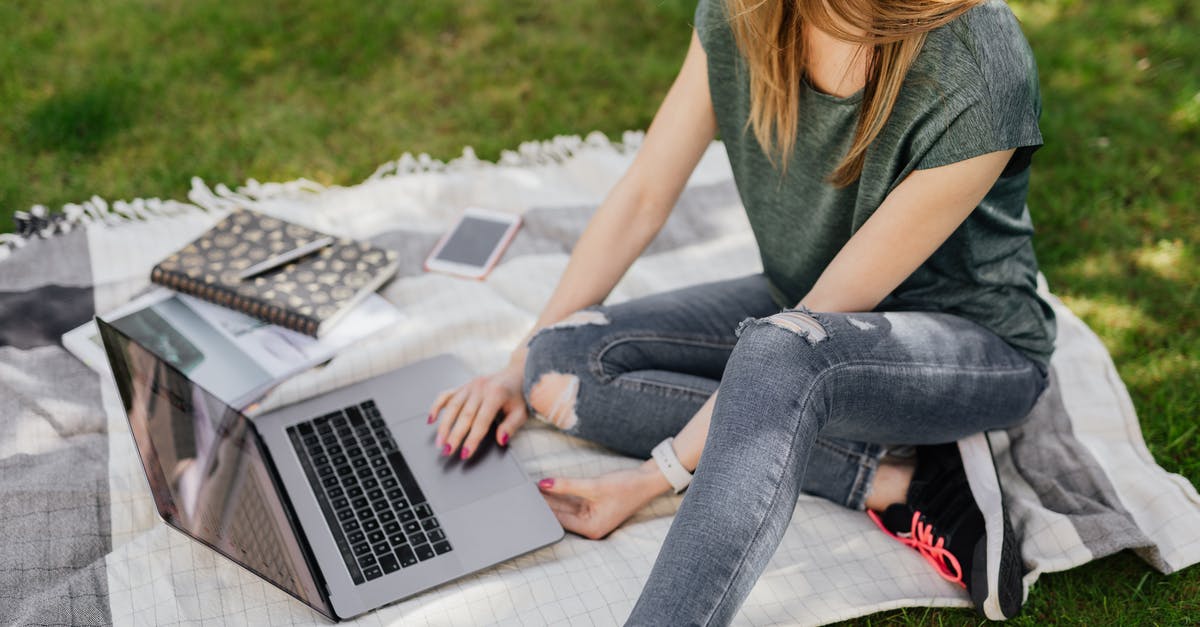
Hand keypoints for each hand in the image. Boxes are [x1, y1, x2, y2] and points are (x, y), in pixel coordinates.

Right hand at [428, 364, 527, 459]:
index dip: (472, 438)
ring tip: (439, 442)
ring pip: (452, 406)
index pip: (481, 421)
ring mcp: (469, 386)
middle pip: (464, 415)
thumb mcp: (521, 411)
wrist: (516, 373)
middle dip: (454, 435)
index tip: (465, 453)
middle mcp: (480, 388)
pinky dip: (436, 406)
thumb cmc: (519, 395)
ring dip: (444, 425)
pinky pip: (446, 395)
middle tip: (448, 451)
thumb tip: (500, 440)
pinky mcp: (463, 386)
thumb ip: (511, 426)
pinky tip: (431, 419)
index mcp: (496, 393)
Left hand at [537, 460, 672, 539]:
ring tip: (531, 487)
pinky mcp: (593, 504)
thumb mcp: (594, 485)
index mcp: (591, 529)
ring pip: (565, 506)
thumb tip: (543, 484)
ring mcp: (591, 515)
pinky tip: (547, 485)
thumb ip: (567, 485)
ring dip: (551, 496)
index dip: (542, 508)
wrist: (649, 479)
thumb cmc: (628, 486)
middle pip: (560, 514)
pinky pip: (572, 500)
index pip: (559, 519)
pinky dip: (562, 493)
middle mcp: (590, 526)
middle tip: (524, 491)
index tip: (526, 498)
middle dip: (544, 502)